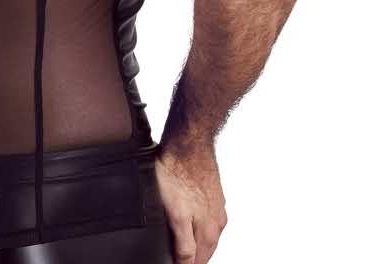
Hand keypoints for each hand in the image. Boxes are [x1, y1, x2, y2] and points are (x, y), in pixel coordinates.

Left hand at [154, 143, 226, 263]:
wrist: (188, 141)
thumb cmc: (177, 173)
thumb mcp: (175, 215)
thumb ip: (183, 244)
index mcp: (208, 230)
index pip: (198, 261)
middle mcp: (216, 220)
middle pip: (206, 249)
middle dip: (196, 258)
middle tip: (184, 259)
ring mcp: (216, 205)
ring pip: (209, 233)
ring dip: (201, 244)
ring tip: (190, 248)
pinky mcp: (213, 192)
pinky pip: (210, 216)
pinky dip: (203, 225)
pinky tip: (196, 221)